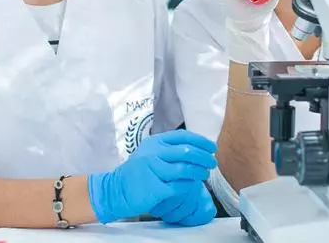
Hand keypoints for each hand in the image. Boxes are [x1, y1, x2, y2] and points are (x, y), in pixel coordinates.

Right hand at [88, 130, 216, 223]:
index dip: (201, 141)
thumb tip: (195, 149)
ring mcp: (154, 170)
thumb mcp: (148, 153)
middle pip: (187, 151)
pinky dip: (189, 185)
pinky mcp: (155, 188)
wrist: (116, 190)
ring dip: (200, 172)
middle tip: (212, 162)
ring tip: (204, 174)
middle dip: (204, 157)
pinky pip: (180, 186)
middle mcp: (154, 153)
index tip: (212, 147)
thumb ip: (167, 149)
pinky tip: (193, 186)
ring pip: (186, 169)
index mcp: (154, 142)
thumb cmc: (136, 174)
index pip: (183, 137)